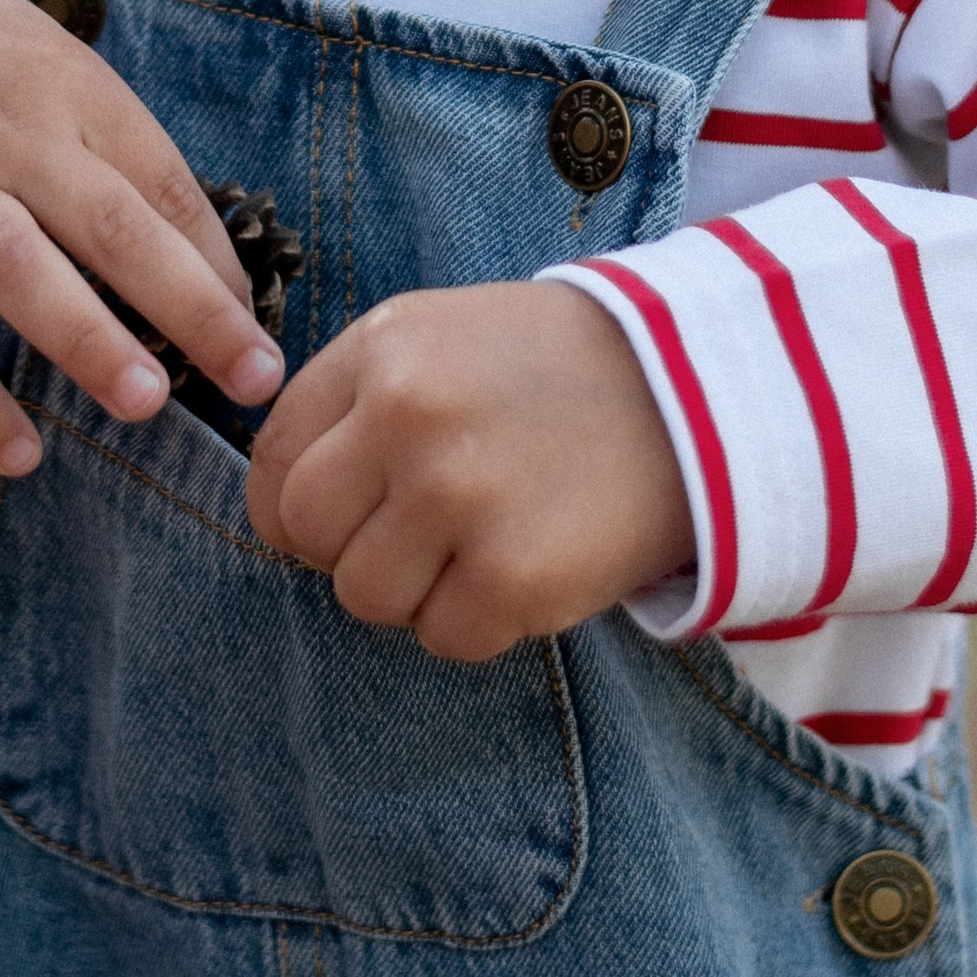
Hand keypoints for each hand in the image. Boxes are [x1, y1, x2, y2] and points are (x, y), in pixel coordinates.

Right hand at [0, 0, 283, 475]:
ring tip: (146, 404)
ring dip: (85, 337)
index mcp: (73, 92)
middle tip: (252, 378)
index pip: (164, 183)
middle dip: (190, 306)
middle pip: (110, 221)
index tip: (262, 342)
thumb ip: (121, 162)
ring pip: (17, 265)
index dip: (220, 267)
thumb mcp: (58, 80)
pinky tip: (19, 453)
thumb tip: (213, 279)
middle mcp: (10, 137)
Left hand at [243, 279, 691, 661]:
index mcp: (382, 349)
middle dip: (350, 550)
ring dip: (417, 591)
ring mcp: (459, 495)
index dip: (294, 508)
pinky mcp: (514, 573)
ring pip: (365, 596)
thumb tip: (285, 502)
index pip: (273, 460)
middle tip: (419, 538)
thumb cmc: (557, 371)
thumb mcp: (441, 339)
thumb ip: (357, 401)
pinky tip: (527, 568)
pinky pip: (443, 638)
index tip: (340, 520)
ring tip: (483, 545)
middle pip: (306, 532)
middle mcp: (408, 414)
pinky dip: (481, 622)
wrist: (702, 390)